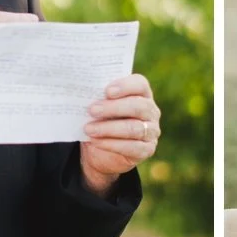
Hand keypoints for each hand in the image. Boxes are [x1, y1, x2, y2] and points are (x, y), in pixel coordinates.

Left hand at [80, 74, 160, 194]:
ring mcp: (151, 131)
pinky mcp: (147, 150)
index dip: (125, 86)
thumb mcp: (100, 107)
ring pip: (135, 128)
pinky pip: (132, 147)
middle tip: (92, 110)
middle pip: (138, 106)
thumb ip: (98, 98)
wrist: (102, 151)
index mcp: (142, 94)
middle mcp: (151, 111)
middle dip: (113, 108)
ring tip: (89, 129)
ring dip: (109, 128)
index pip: (140, 84)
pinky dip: (112, 144)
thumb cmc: (101, 121)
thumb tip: (85, 92)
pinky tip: (96, 141)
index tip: (107, 91)